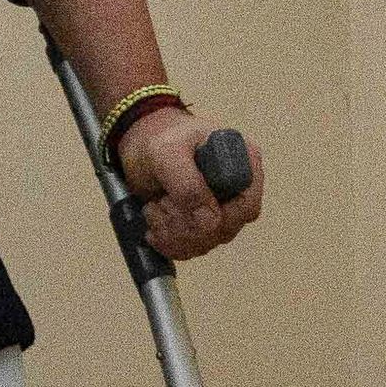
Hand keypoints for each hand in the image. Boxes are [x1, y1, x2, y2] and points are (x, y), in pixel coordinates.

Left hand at [115, 105, 262, 259]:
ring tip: (154, 209)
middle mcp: (238, 187)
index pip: (247, 206)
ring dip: (174, 234)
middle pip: (226, 229)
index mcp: (243, 161)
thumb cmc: (158, 138)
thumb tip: (209, 220)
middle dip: (186, 226)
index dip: (215, 216)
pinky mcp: (203, 222)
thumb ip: (188, 184)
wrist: (139, 141)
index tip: (178, 202)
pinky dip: (170, 243)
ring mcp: (221, 207)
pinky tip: (155, 227)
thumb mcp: (167, 153)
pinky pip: (193, 248)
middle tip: (160, 204)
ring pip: (208, 243)